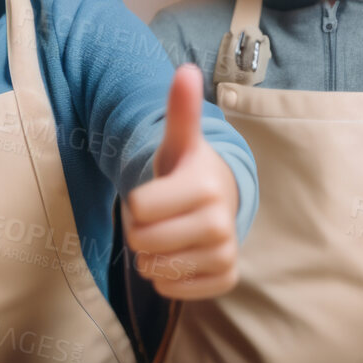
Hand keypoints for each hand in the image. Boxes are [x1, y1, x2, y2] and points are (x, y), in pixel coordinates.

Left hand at [123, 64, 239, 299]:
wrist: (221, 201)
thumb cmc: (188, 171)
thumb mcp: (179, 141)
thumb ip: (180, 110)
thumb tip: (185, 70)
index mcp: (204, 186)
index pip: (139, 208)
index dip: (137, 202)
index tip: (157, 192)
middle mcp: (219, 223)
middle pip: (143, 242)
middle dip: (141, 230)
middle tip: (161, 216)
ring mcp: (224, 254)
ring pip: (154, 270)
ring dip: (152, 255)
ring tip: (170, 234)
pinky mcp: (225, 279)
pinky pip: (172, 291)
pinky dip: (167, 278)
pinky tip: (180, 256)